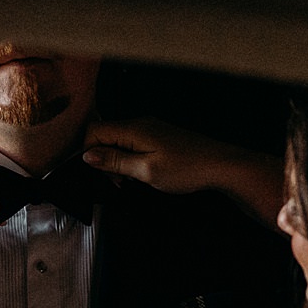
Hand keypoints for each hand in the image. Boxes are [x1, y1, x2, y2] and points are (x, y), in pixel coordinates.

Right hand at [83, 118, 283, 224]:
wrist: (220, 165)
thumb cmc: (187, 168)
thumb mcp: (146, 170)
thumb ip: (115, 161)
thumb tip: (87, 155)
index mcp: (134, 129)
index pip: (94, 130)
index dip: (87, 151)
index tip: (96, 173)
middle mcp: (140, 124)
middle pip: (105, 135)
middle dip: (102, 159)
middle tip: (116, 182)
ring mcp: (150, 129)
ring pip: (118, 141)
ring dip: (116, 162)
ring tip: (127, 182)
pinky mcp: (158, 137)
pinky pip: (132, 144)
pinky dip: (129, 160)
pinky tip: (139, 175)